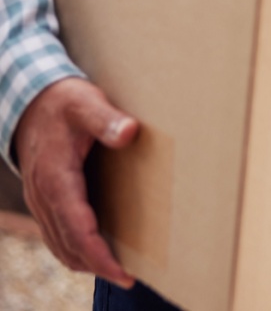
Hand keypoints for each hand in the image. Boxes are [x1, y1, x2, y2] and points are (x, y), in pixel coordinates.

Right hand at [14, 76, 138, 286]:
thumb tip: (128, 132)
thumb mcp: (87, 104)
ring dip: (85, 262)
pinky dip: (74, 249)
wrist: (31, 102)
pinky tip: (95, 253)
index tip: (122, 273)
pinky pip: (55, 235)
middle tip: (128, 279)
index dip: (99, 256)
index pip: (77, 229)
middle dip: (97, 266)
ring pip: (59, 245)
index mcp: (56, 178)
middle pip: (68, 245)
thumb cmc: (65, 103)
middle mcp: (44, 196)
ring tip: (117, 272)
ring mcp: (40, 201)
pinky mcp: (44, 200)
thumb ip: (107, 119)